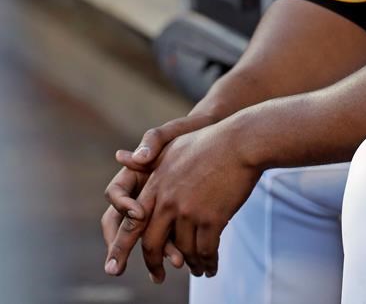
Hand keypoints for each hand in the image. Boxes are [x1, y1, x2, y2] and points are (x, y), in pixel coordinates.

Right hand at [102, 112, 217, 273]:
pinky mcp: (176, 214)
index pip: (115, 193)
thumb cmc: (188, 132)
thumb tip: (129, 156)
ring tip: (171, 261)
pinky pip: (168, 234)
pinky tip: (184, 258)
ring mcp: (158, 205)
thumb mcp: (170, 132)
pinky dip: (173, 247)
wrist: (216, 137)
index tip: (138, 212)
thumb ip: (151, 142)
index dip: (122, 205)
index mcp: (134, 173)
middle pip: (122, 223)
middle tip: (116, 267)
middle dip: (119, 246)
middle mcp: (141, 192)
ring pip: (147, 233)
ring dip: (155, 250)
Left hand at [104, 121, 260, 281]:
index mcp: (156, 183)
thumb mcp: (174, 144)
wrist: (242, 142)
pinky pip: (205, 250)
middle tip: (157, 277)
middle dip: (154, 264)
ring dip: (190, 264)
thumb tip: (120, 157)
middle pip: (151, 243)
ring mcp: (189, 211)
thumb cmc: (210, 140)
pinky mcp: (212, 218)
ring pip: (182, 250)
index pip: (132, 221)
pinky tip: (211, 266)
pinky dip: (208, 262)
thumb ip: (148, 155)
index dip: (122, 246)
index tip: (115, 266)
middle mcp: (167, 200)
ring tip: (197, 269)